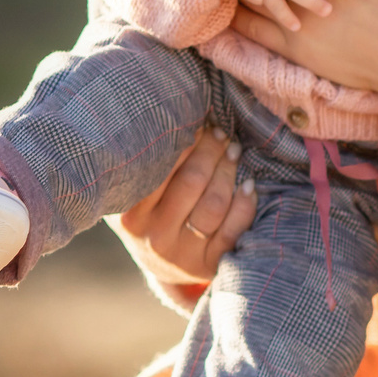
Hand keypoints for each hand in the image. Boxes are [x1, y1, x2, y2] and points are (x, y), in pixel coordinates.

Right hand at [110, 126, 256, 290]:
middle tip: (222, 134)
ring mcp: (182, 254)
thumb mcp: (136, 192)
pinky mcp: (208, 265)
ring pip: (215, 204)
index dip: (187, 141)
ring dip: (229, 171)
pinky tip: (248, 185)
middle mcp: (153, 236)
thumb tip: (178, 111)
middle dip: (212, 151)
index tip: (199, 123)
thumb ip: (149, 162)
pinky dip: (245, 203)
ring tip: (234, 151)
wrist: (158, 262)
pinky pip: (233, 230)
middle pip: (193, 181)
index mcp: (129, 214)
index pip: (162, 168)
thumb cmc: (149, 210)